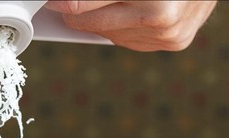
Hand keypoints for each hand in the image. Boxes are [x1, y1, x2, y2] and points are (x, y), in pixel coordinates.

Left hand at [43, 1, 216, 50]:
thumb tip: (67, 3)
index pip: (84, 4)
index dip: (65, 2)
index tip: (53, 2)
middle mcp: (162, 15)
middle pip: (92, 22)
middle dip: (75, 10)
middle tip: (63, 4)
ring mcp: (170, 34)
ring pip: (109, 34)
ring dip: (100, 18)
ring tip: (106, 2)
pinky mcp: (176, 43)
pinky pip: (130, 40)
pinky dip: (121, 27)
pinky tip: (128, 11)